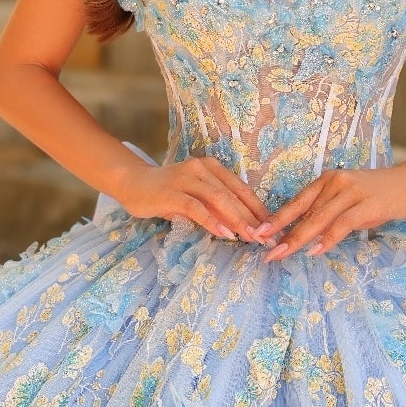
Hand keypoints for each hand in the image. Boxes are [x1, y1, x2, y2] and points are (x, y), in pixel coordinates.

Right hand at [115, 155, 270, 242]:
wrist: (133, 184)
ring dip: (237, 220)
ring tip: (251, 238)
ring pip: (218, 199)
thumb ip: (216, 208)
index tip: (272, 228)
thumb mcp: (196, 198)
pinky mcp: (172, 192)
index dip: (258, 209)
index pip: (241, 189)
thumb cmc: (168, 193)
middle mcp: (202, 168)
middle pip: (233, 195)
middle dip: (252, 218)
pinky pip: (196, 208)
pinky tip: (224, 233)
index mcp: (212, 167)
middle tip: (266, 238)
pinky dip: (212, 221)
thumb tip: (244, 228)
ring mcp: (186, 179)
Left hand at [262, 163, 405, 261]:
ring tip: (282, 254)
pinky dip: (328, 238)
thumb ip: (328, 214)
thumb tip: (305, 235)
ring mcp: (352, 192)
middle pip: (303, 212)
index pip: (296, 202)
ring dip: (299, 238)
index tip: (258, 234)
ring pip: (319, 218)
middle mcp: (335, 182)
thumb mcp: (348, 201)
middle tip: (266, 252)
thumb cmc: (378, 195)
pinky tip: (316, 250)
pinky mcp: (368, 204)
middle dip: (282, 233)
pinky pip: (343, 223)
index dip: (276, 219)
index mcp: (327, 181)